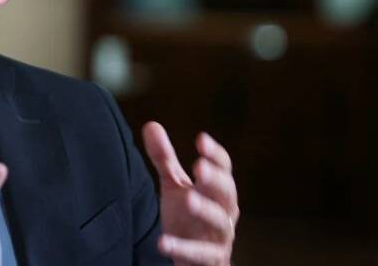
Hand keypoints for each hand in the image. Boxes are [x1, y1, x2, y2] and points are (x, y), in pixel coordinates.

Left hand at [142, 122, 238, 265]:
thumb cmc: (188, 218)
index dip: (215, 154)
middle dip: (215, 179)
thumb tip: (151, 125)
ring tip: (189, 198)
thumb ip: (165, 159)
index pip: (223, 169)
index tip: (201, 139)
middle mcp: (224, 212)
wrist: (193, 259)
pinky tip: (163, 242)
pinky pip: (199, 255)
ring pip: (220, 222)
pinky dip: (182, 248)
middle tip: (200, 166)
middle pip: (227, 193)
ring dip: (206, 209)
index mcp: (218, 191)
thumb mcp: (174, 186)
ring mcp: (219, 237)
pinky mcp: (210, 259)